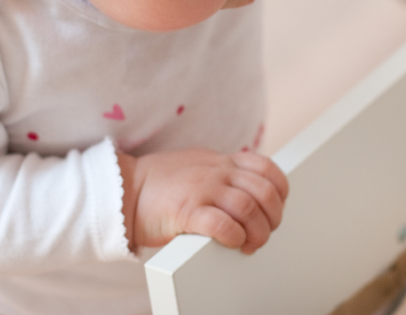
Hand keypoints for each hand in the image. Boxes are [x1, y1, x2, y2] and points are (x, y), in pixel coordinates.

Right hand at [118, 148, 288, 253]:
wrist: (125, 190)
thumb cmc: (161, 183)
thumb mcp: (199, 165)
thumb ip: (224, 172)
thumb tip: (251, 191)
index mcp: (221, 161)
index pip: (266, 168)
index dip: (279, 191)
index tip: (275, 208)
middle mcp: (216, 172)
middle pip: (264, 191)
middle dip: (273, 217)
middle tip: (264, 233)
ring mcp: (202, 189)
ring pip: (249, 209)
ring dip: (257, 232)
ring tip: (249, 244)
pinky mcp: (186, 211)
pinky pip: (223, 225)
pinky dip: (234, 236)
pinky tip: (231, 242)